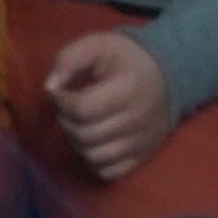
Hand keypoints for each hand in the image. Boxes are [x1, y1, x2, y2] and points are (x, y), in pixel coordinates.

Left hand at [42, 23, 180, 182]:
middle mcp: (136, 121)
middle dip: (65, 121)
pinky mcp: (142, 158)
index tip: (58, 93)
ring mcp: (141, 143)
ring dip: (75, 142)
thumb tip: (50, 86)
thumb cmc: (126, 59)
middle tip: (66, 108)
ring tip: (77, 124)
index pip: (83, 108)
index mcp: (127, 89)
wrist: (166, 76)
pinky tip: (91, 143)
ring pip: (94, 157)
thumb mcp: (98, 44)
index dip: (61, 102)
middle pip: (85, 135)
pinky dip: (93, 162)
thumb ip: (70, 58)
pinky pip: (109, 173)